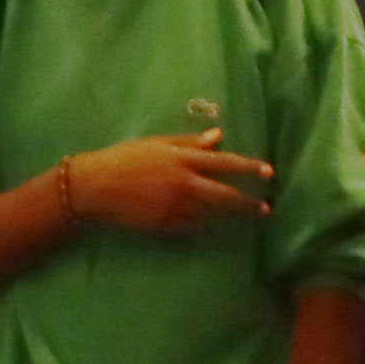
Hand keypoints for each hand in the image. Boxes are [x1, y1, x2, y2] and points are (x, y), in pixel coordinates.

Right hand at [62, 121, 268, 236]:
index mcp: (182, 159)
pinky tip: (206, 222)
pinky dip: (202, 224)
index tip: (269, 173)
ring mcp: (176, 208)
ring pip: (212, 214)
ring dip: (227, 215)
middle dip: (248, 203)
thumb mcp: (157, 144)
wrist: (95, 188)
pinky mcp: (166, 226)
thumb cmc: (125, 159)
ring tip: (240, 215)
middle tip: (265, 208)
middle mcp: (184, 184)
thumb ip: (190, 142)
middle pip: (225, 196)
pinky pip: (193, 227)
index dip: (249, 168)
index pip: (225, 164)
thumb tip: (219, 136)